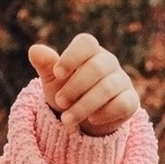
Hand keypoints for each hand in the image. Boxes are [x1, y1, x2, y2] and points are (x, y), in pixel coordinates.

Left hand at [27, 32, 142, 138]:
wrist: (83, 120)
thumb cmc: (67, 92)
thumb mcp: (53, 81)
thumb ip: (45, 65)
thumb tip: (34, 50)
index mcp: (89, 52)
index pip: (86, 43)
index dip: (72, 57)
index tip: (57, 73)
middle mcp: (108, 62)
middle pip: (96, 67)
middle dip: (74, 87)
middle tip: (59, 102)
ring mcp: (122, 80)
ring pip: (108, 88)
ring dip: (84, 105)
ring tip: (66, 120)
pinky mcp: (130, 100)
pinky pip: (122, 104)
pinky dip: (105, 113)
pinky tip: (92, 120)